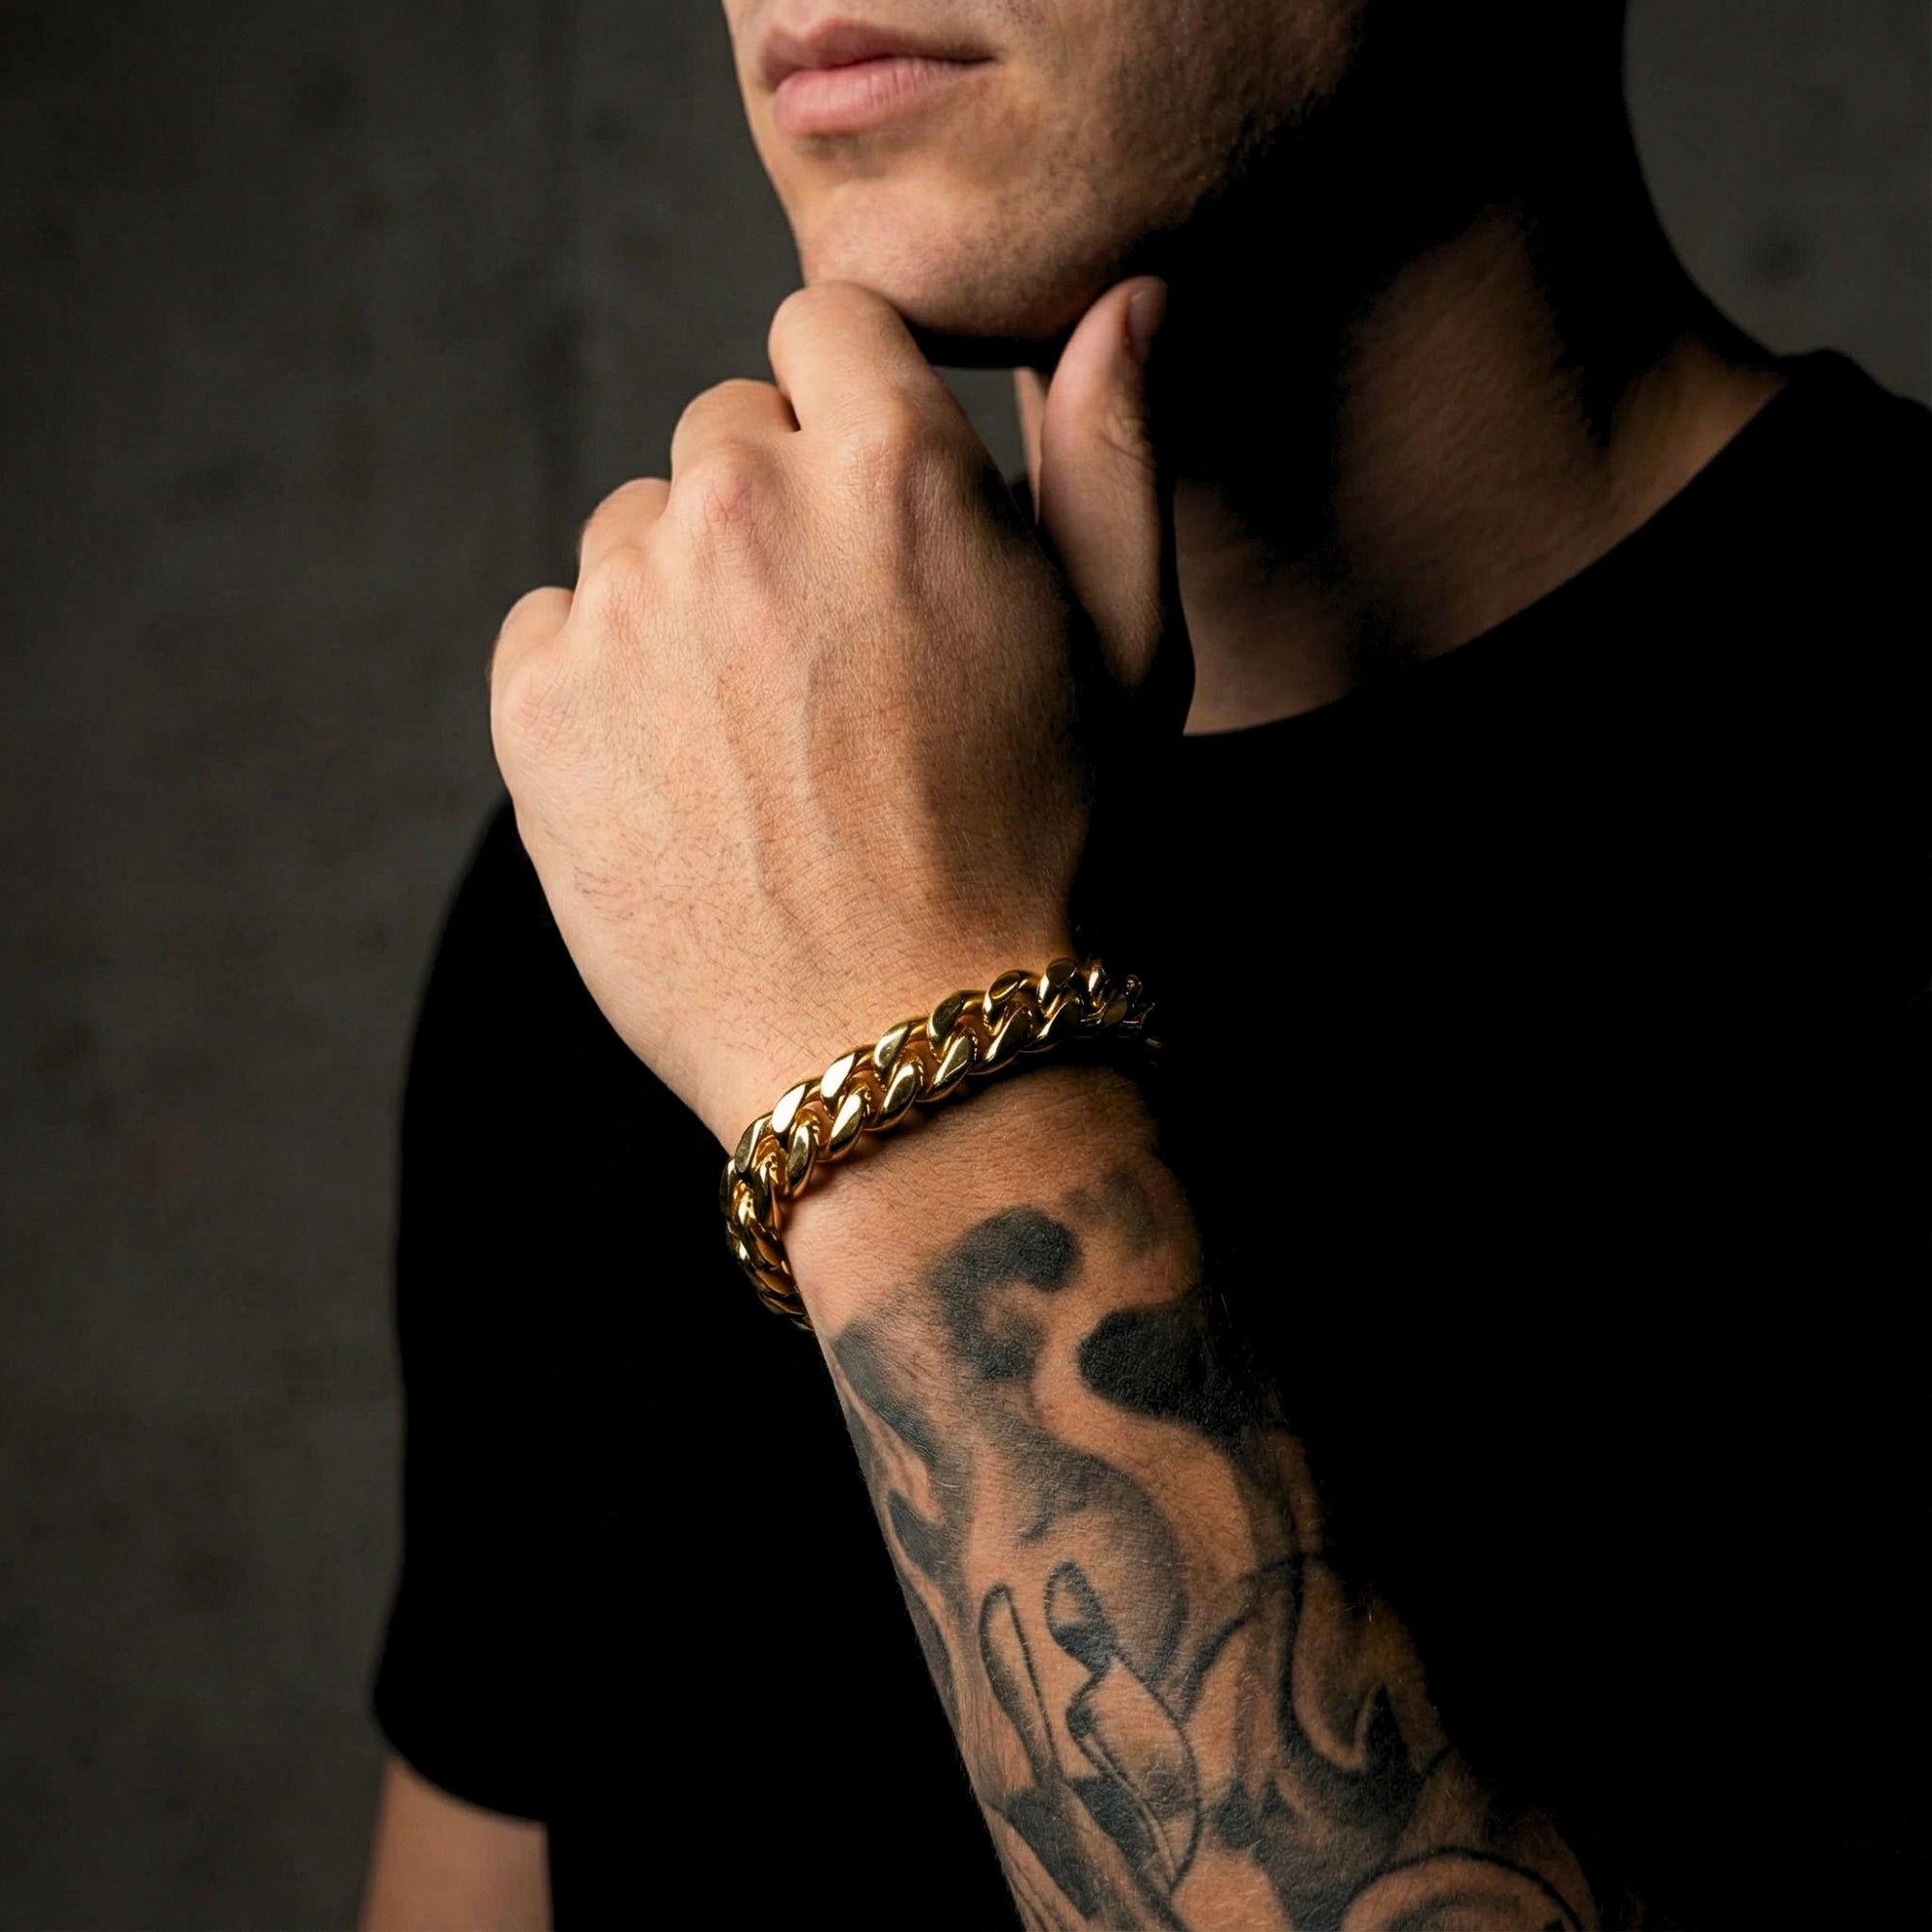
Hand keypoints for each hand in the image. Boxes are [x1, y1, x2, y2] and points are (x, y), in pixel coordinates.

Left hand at [489, 277, 1171, 1146]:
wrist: (910, 1055)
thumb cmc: (1047, 853)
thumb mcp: (1128, 650)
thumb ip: (1114, 452)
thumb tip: (1124, 296)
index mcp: (893, 466)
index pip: (825, 327)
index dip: (857, 418)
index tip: (879, 516)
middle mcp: (739, 505)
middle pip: (723, 430)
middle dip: (778, 513)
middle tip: (838, 665)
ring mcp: (622, 607)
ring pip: (637, 532)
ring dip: (690, 600)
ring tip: (766, 744)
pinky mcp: (535, 708)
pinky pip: (552, 626)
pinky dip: (602, 680)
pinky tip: (687, 778)